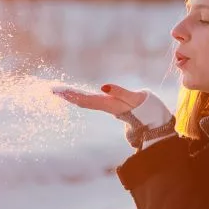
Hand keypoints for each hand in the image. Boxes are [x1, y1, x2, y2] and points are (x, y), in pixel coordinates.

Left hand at [53, 84, 173, 128]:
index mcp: (108, 104)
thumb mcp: (135, 99)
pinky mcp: (110, 105)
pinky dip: (81, 96)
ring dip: (72, 96)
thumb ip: (120, 92)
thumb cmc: (147, 109)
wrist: (155, 121)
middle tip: (53, 90)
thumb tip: (103, 86)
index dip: (72, 95)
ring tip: (59, 91)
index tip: (58, 92)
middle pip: (82, 100)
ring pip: (86, 101)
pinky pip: (91, 100)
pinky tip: (74, 95)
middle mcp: (105, 106)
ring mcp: (107, 107)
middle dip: (68, 95)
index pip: (86, 99)